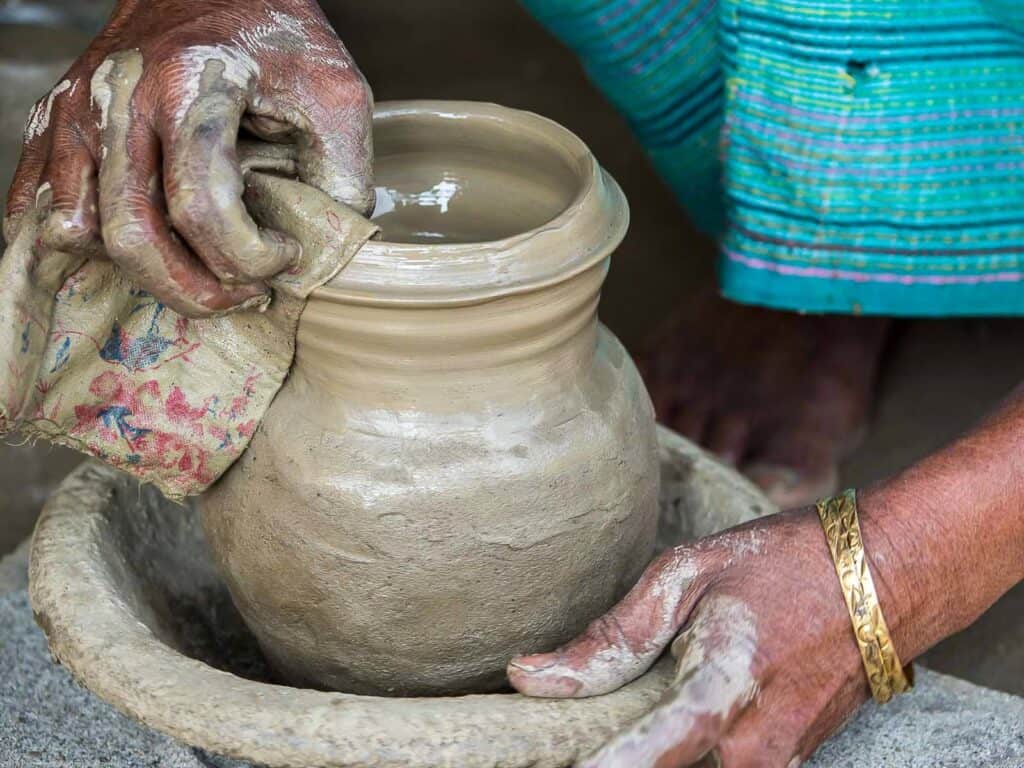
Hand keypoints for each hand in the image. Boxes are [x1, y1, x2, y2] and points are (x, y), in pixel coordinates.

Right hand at [4, 0, 372, 316]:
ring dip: (147, 277)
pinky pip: (42, 206)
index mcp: (191, 85)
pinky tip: (144, 258)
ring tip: (202, 274)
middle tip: (244, 294)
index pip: (202, 206)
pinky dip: (86, 250)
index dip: (248, 256)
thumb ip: (341, 174)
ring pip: (81, 231)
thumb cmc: (274, 36)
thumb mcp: (335, 94)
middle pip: (133, 234)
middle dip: (194, 289)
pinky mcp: (54, 123)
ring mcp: (76, 112)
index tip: (285, 256)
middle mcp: (119, 99)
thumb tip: (327, 254)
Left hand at [508, 507, 908, 767]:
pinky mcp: (785, 764)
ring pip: (685, 767)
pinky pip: (716, 763)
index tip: (541, 765)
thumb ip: (614, 636)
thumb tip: (531, 678)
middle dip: (612, 747)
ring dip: (653, 746)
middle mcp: (753, 748)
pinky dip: (683, 745)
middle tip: (563, 726)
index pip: (645, 758)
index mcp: (723, 690)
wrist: (888, 578)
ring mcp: (775, 763)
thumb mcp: (689, 574)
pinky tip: (676, 699)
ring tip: (639, 693)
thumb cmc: (785, 564)